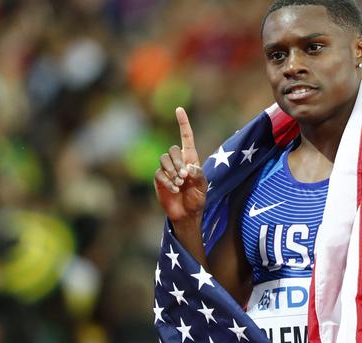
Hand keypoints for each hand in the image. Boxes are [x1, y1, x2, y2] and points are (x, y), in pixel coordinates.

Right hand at [154, 107, 207, 223]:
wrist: (187, 214)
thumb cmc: (197, 199)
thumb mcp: (203, 187)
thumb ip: (198, 175)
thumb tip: (189, 166)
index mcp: (191, 159)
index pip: (186, 138)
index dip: (183, 124)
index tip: (179, 110)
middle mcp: (178, 162)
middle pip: (173, 150)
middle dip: (178, 162)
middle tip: (184, 177)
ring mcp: (167, 170)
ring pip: (163, 159)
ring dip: (171, 171)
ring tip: (179, 184)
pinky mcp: (159, 179)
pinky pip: (159, 173)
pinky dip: (166, 181)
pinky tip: (173, 189)